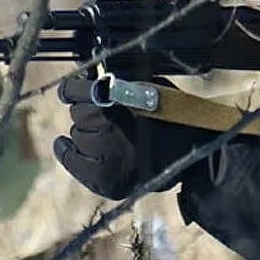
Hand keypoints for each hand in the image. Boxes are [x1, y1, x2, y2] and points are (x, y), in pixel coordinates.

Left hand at [52, 72, 203, 199]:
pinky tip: (65, 145)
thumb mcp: (148, 88)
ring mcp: (101, 159)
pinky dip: (68, 151)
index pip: (76, 91)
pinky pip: (72, 160)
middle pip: (77, 114)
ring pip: (76, 136)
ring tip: (105, 134)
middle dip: (86, 111)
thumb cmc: (173, 117)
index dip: (75, 89)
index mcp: (116, 103)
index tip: (76, 89)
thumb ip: (119, 82)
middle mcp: (104, 131)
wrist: (194, 154)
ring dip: (85, 132)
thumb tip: (91, 77)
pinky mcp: (102, 181)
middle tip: (104, 114)